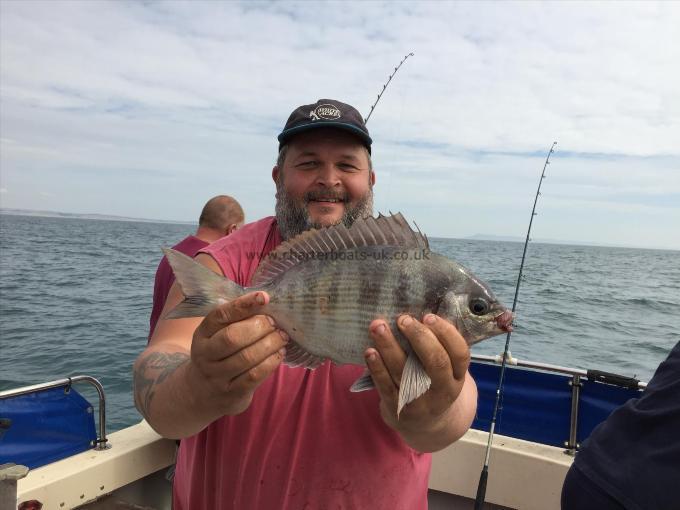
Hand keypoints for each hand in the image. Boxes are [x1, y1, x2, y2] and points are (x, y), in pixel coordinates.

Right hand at [188, 291, 288, 415]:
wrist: (203, 393)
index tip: (264, 297)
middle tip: (275, 324)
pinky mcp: (231, 393)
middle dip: (260, 327)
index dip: (243, 304)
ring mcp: (217, 376)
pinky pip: (254, 375)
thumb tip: (265, 302)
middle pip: (233, 337)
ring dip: (270, 344)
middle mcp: (205, 355)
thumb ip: (236, 319)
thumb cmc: (219, 354)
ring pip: (247, 357)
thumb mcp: (217, 335)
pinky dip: (271, 362)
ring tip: (282, 337)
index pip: (220, 315)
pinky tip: (279, 354)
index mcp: (202, 334)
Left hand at [365, 313, 473, 448]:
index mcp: (458, 376)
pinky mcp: (398, 408)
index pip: (460, 354)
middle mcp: (443, 390)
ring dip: (390, 346)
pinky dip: (377, 367)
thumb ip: (439, 346)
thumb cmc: (432, 383)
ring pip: (405, 372)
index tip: (428, 316)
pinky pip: (385, 386)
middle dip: (419, 337)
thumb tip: (420, 308)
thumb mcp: (446, 370)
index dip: (446, 333)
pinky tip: (370, 351)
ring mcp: (420, 401)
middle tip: (403, 319)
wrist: (425, 425)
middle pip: (436, 362)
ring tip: (378, 326)